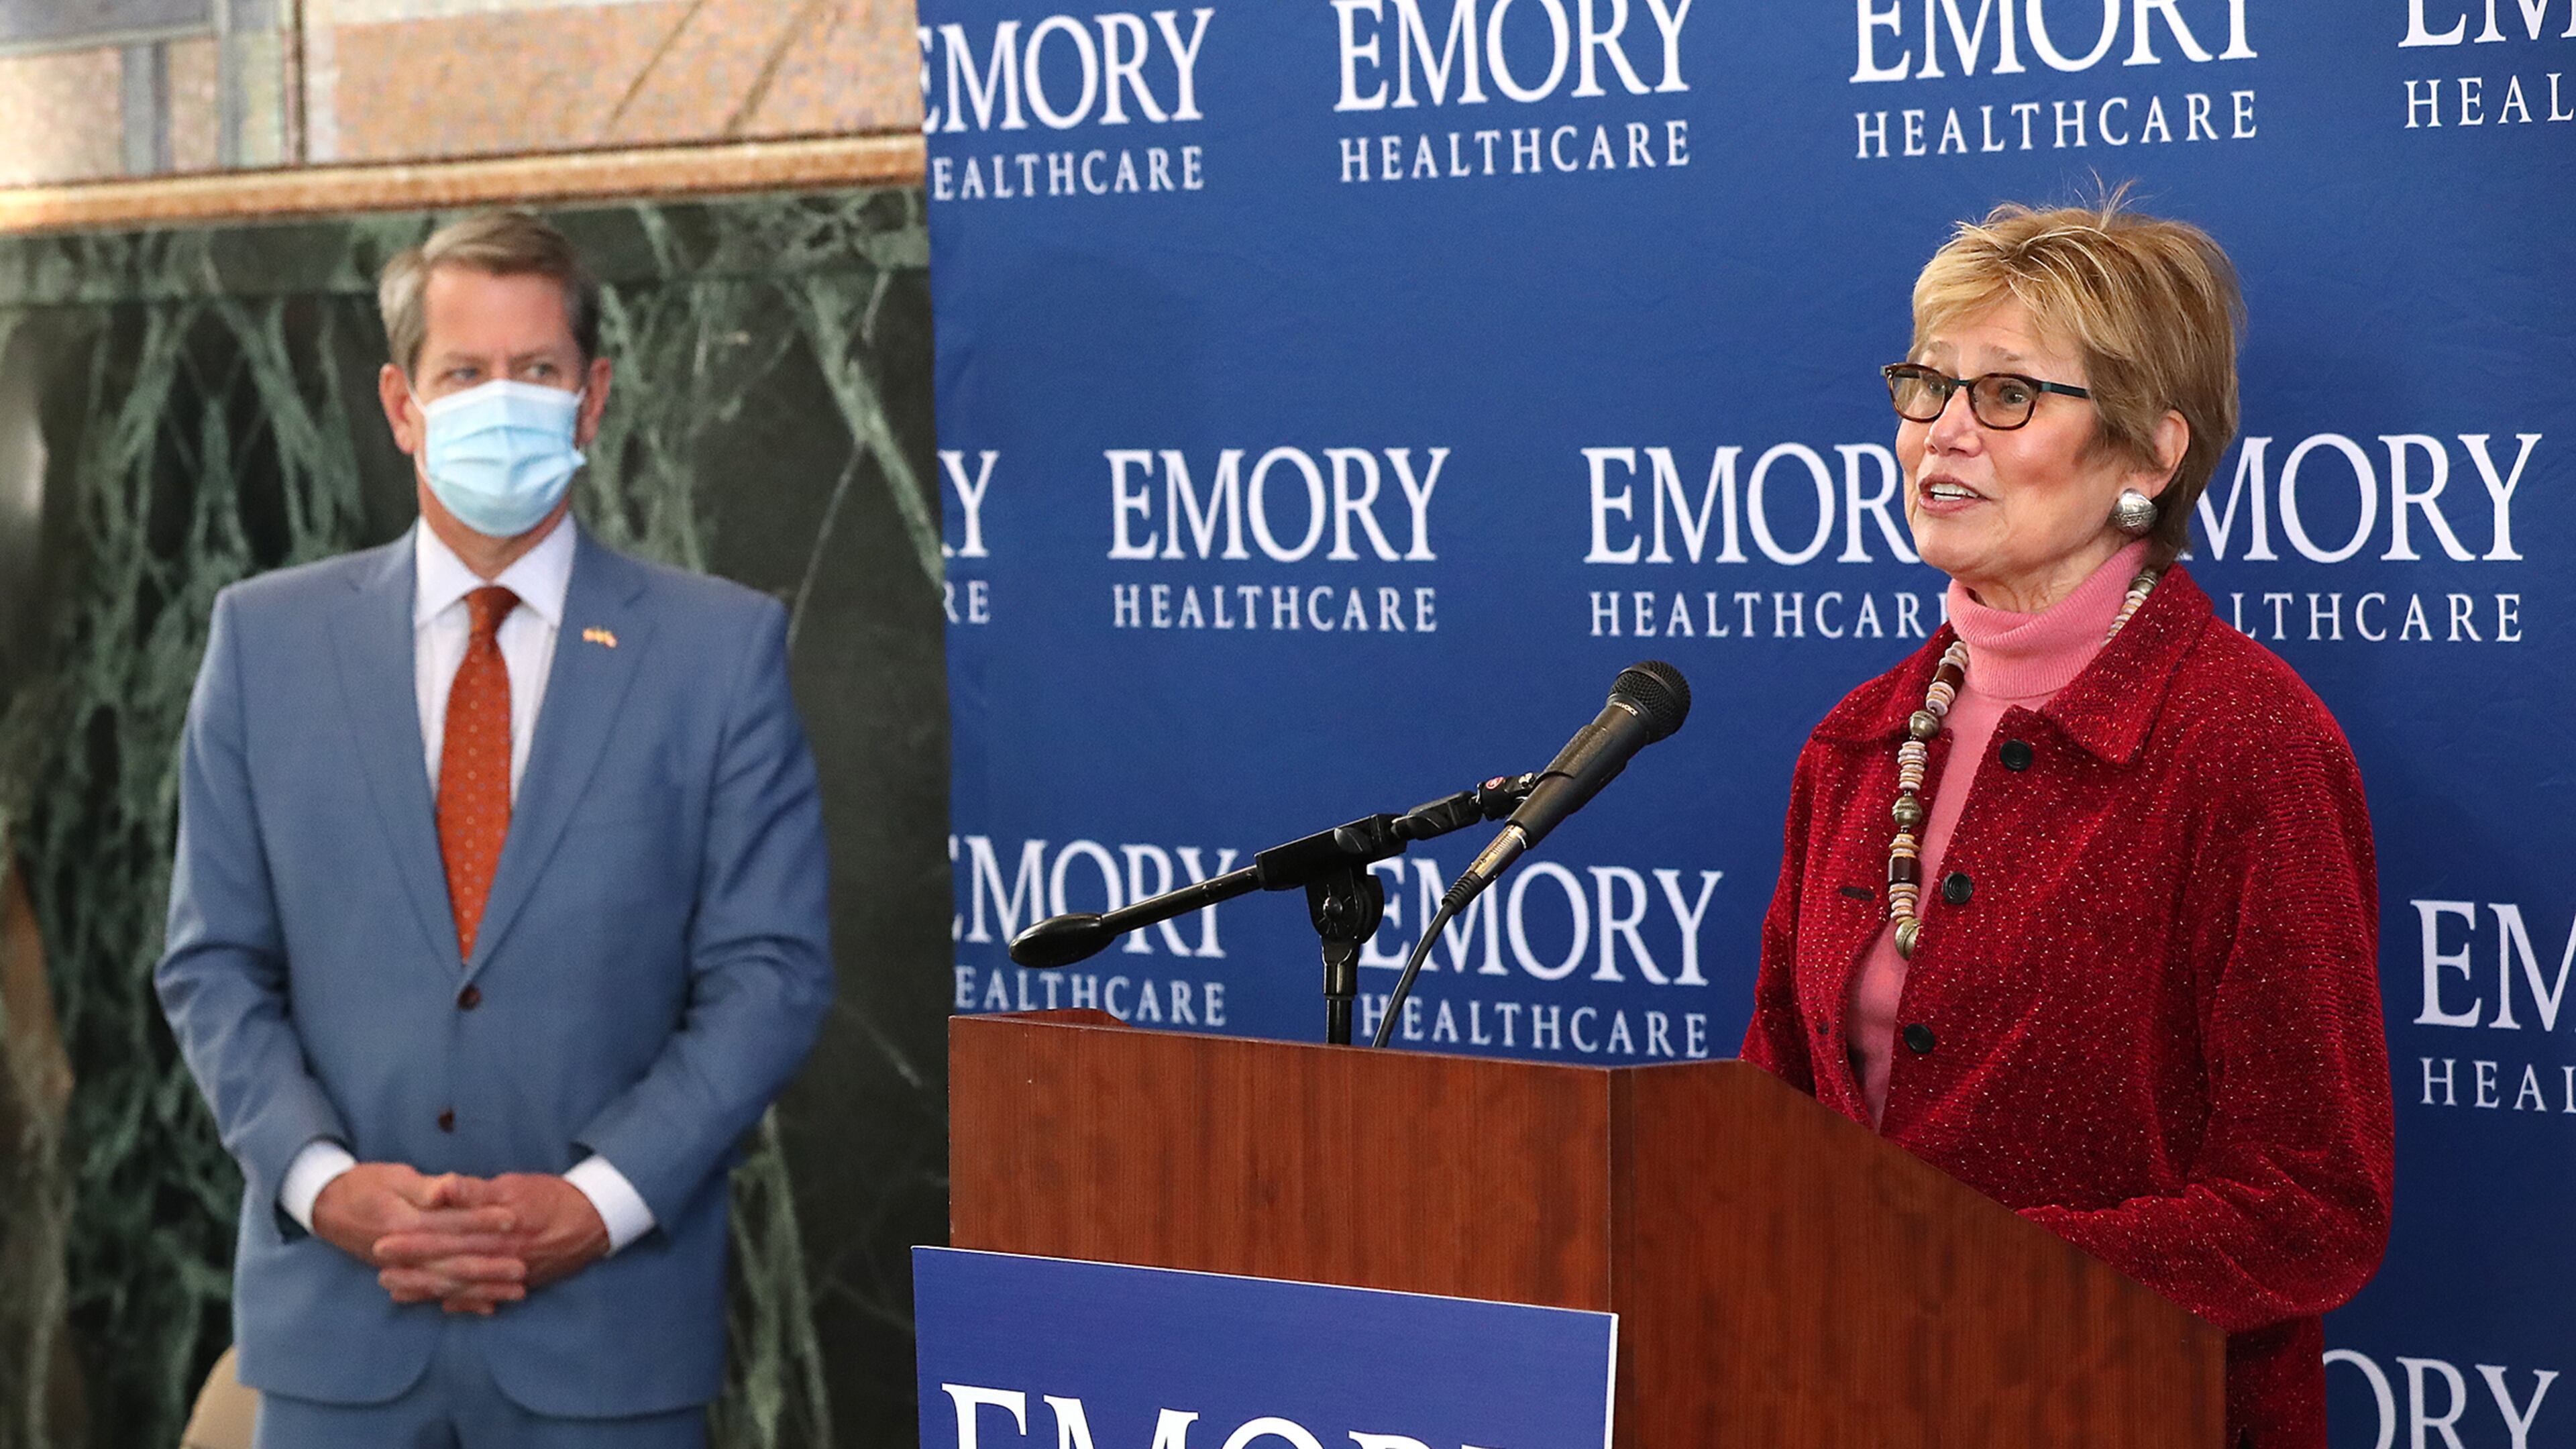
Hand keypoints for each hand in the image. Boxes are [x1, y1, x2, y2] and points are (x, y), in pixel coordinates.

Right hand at [311, 1163, 525, 1314]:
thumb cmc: (364, 1185)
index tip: (513, 1220)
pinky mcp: (404, 1274)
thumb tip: (447, 1189)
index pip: (450, 1224)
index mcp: (403, 1223)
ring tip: (516, 1292)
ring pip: (447, 1284)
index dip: (482, 1221)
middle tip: (524, 1270)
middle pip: (452, 1262)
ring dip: (482, 1290)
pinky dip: (460, 1301)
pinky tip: (486, 1308)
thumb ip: (424, 1187)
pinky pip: (435, 1293)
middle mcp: (402, 1252)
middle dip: (490, 1267)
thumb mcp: (393, 1178)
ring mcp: (402, 1268)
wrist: (326, 1206)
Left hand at [375, 1173, 609, 1312]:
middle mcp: (498, 1259)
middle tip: (379, 1272)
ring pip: (461, 1287)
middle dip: (411, 1270)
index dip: (412, 1242)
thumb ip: (475, 1191)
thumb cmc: (553, 1197)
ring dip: (428, 1289)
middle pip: (447, 1267)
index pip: (444, 1238)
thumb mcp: (514, 1186)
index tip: (382, 1243)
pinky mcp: (519, 1284)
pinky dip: (462, 1303)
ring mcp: (509, 1276)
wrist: (597, 1220)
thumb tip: (441, 1188)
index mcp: (494, 1232)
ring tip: (396, 1290)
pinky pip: (485, 1298)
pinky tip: (441, 1305)